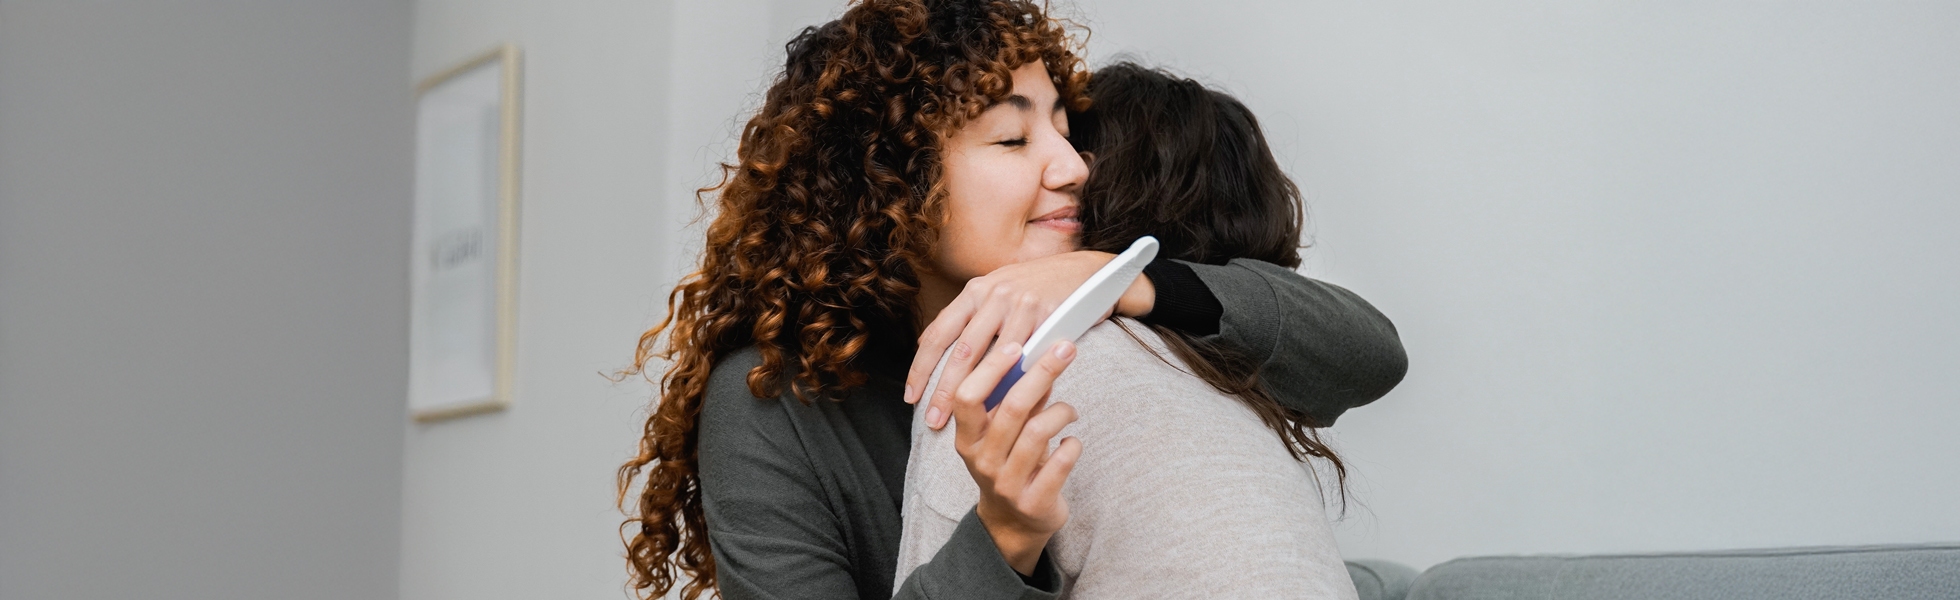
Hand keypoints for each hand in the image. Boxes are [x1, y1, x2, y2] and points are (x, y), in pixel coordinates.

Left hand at [905, 250, 1155, 429]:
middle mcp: (993, 294)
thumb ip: (973, 321)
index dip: (921, 368)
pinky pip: (1029, 356)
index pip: (939, 333)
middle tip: (933, 419)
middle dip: (944, 388)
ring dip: (979, 394)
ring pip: (993, 357)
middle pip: (961, 349)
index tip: (911, 397)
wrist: (1086, 271)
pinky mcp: (1048, 314)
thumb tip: (939, 355)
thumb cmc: (1037, 288)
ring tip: (970, 420)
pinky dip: (1016, 384)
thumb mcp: (998, 293)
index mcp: (975, 291)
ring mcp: (1021, 303)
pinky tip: (1008, 406)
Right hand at [948, 338, 1081, 574]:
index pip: (967, 395)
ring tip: (1071, 411)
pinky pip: (1061, 462)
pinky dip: (1072, 445)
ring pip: (1038, 432)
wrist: (1013, 523)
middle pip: (1010, 407)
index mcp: (967, 438)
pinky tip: (1071, 443)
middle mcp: (982, 460)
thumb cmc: (1009, 464)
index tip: (1018, 346)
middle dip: (1042, 372)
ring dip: (1062, 412)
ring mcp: (1006, 483)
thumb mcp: (1004, 432)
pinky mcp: (1034, 502)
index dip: (991, 369)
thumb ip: (1017, 399)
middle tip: (1066, 349)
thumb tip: (1037, 355)